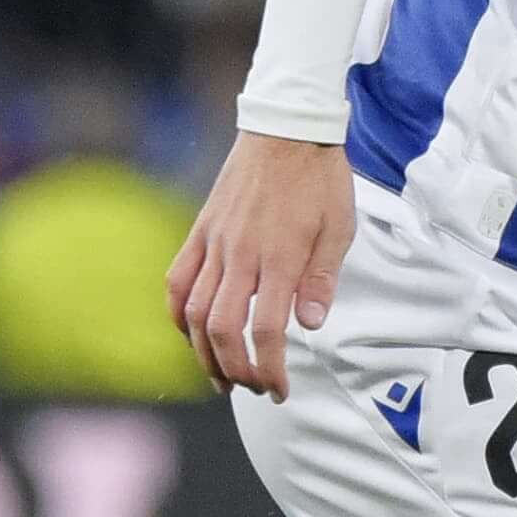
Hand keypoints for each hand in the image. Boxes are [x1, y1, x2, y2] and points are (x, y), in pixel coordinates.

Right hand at [170, 132, 354, 397]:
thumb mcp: (339, 227)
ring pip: (193, 311)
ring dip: (203, 352)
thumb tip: (309, 325)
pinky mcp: (200, 230)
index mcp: (281, 257)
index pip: (266, 330)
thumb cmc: (319, 178)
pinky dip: (178, 313)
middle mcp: (242, 254)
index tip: (279, 389)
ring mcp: (215, 242)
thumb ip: (322, 279)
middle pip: (222, 329)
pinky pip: (177, 279)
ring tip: (220, 377)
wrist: (287, 127)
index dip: (269, 368)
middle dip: (235, 370)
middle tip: (251, 389)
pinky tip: (190, 334)